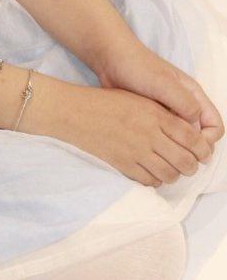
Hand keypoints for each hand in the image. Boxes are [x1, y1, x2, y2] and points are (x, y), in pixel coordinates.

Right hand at [66, 83, 214, 186]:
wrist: (75, 113)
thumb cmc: (105, 102)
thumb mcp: (137, 99)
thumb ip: (162, 114)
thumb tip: (185, 131)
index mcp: (155, 114)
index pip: (192, 138)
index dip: (203, 149)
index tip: (203, 153)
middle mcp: (149, 134)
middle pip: (185, 161)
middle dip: (192, 165)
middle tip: (190, 164)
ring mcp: (136, 152)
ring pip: (170, 174)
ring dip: (175, 174)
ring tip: (171, 168)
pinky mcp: (124, 165)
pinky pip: (150, 181)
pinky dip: (156, 180)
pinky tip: (153, 172)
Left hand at [95, 39, 223, 153]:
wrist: (111, 58)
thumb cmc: (138, 67)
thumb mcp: (164, 84)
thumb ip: (185, 104)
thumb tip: (195, 130)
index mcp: (193, 96)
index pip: (214, 126)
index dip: (207, 141)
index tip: (190, 147)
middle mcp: (184, 105)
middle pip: (199, 137)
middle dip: (191, 150)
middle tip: (172, 153)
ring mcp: (168, 112)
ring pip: (181, 139)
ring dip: (174, 149)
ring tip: (158, 151)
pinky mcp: (152, 117)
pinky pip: (163, 136)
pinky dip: (160, 144)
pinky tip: (147, 146)